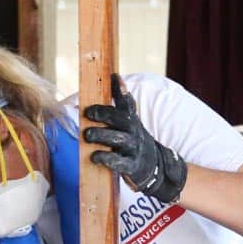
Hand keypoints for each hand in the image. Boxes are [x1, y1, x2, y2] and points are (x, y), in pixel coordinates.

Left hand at [82, 75, 187, 202]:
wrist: (155, 166)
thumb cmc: (133, 141)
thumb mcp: (130, 123)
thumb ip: (120, 106)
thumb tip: (109, 80)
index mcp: (132, 120)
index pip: (128, 102)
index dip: (121, 90)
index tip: (114, 76)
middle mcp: (134, 132)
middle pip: (120, 119)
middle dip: (104, 114)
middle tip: (88, 113)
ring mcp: (133, 149)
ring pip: (118, 139)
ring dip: (102, 135)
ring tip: (87, 135)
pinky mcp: (131, 166)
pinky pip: (118, 162)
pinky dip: (106, 159)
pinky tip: (94, 157)